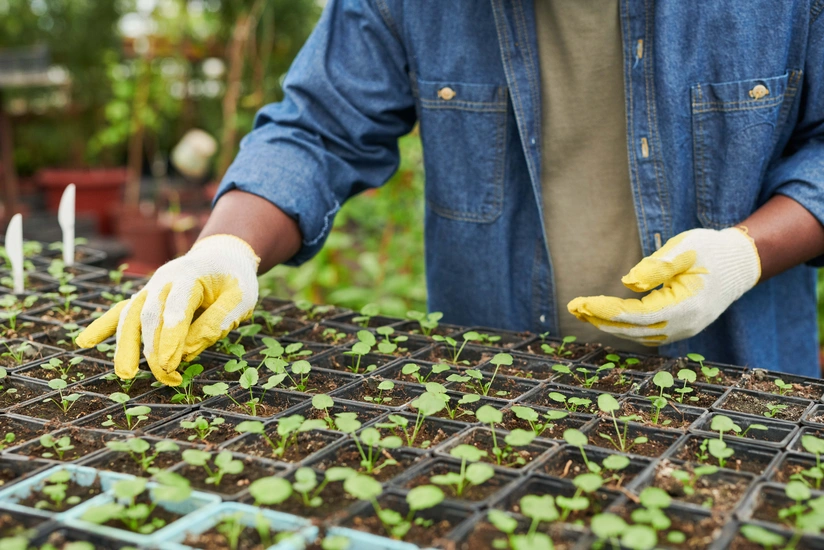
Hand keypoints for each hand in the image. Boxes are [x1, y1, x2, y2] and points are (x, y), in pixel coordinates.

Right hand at [77, 234, 259, 384]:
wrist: (223, 256)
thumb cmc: (235, 279)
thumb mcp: (242, 298)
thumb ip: (219, 321)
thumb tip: (185, 352)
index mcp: (190, 275)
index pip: (177, 308)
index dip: (172, 337)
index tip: (171, 364)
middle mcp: (164, 280)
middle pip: (150, 314)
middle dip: (154, 349)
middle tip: (165, 375)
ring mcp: (151, 288)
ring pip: (131, 315)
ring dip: (125, 345)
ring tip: (125, 373)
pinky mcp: (146, 298)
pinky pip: (122, 311)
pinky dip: (104, 326)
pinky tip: (84, 342)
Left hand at [567, 227, 760, 345]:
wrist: (740, 262)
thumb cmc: (711, 250)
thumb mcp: (684, 249)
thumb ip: (657, 267)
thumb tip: (628, 283)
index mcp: (686, 306)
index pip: (636, 315)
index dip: (605, 310)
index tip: (581, 302)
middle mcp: (685, 325)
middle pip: (633, 329)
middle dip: (600, 319)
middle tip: (573, 308)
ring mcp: (685, 330)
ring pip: (639, 335)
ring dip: (610, 325)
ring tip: (583, 312)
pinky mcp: (682, 328)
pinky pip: (648, 334)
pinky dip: (626, 328)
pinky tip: (607, 318)